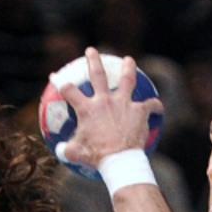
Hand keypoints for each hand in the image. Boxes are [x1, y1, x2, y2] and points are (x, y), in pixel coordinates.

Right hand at [53, 47, 164, 168]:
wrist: (120, 160)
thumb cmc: (96, 157)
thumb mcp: (75, 154)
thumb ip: (66, 149)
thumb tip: (60, 149)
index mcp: (87, 109)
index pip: (69, 91)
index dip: (60, 82)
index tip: (55, 76)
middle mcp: (105, 101)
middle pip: (98, 74)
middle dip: (93, 60)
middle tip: (91, 51)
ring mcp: (124, 103)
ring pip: (127, 79)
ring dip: (128, 68)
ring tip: (128, 60)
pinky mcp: (140, 111)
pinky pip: (150, 105)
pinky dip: (154, 106)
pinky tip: (157, 108)